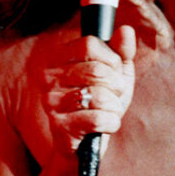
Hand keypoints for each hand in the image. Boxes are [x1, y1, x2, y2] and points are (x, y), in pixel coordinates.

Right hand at [41, 25, 135, 155]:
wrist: (86, 145)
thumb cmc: (100, 105)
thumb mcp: (115, 75)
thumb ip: (121, 52)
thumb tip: (126, 30)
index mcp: (58, 59)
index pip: (89, 44)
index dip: (110, 59)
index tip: (113, 71)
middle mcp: (48, 77)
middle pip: (96, 70)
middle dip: (115, 85)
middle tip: (112, 95)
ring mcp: (51, 102)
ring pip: (99, 96)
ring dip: (114, 106)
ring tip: (108, 111)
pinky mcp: (60, 126)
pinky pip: (98, 119)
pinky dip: (111, 123)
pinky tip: (105, 125)